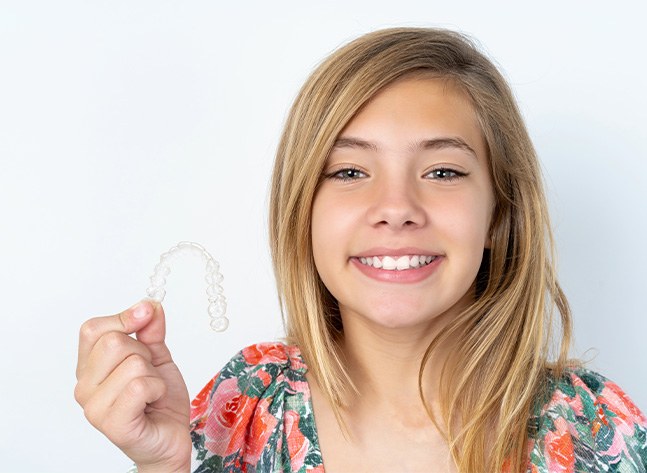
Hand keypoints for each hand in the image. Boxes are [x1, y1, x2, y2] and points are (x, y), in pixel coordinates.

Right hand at [75, 301, 190, 472]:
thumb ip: (150, 330)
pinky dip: (157, 389)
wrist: (170, 437)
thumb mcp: (157, 356)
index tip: (146, 315)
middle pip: (114, 342)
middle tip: (148, 373)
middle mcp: (84, 386)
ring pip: (132, 364)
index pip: (92, 329)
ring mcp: (94, 408)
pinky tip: (153, 402)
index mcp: (89, 367)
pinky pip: (140, 386)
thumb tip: (149, 305)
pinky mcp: (112, 424)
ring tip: (151, 392)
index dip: (124, 317)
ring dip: (153, 374)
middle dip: (144, 352)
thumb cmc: (159, 400)